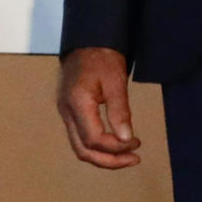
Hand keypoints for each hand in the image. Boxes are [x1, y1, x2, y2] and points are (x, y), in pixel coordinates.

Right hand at [58, 46, 142, 168]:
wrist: (86, 41)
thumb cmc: (102, 57)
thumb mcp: (116, 81)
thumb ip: (120, 111)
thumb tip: (125, 139)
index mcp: (77, 103)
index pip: (94, 139)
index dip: (117, 148)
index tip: (136, 141)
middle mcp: (66, 111)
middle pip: (83, 150)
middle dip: (109, 161)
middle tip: (134, 159)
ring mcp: (65, 112)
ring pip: (80, 147)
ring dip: (103, 156)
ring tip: (126, 156)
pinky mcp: (69, 111)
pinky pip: (80, 137)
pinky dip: (97, 146)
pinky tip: (114, 144)